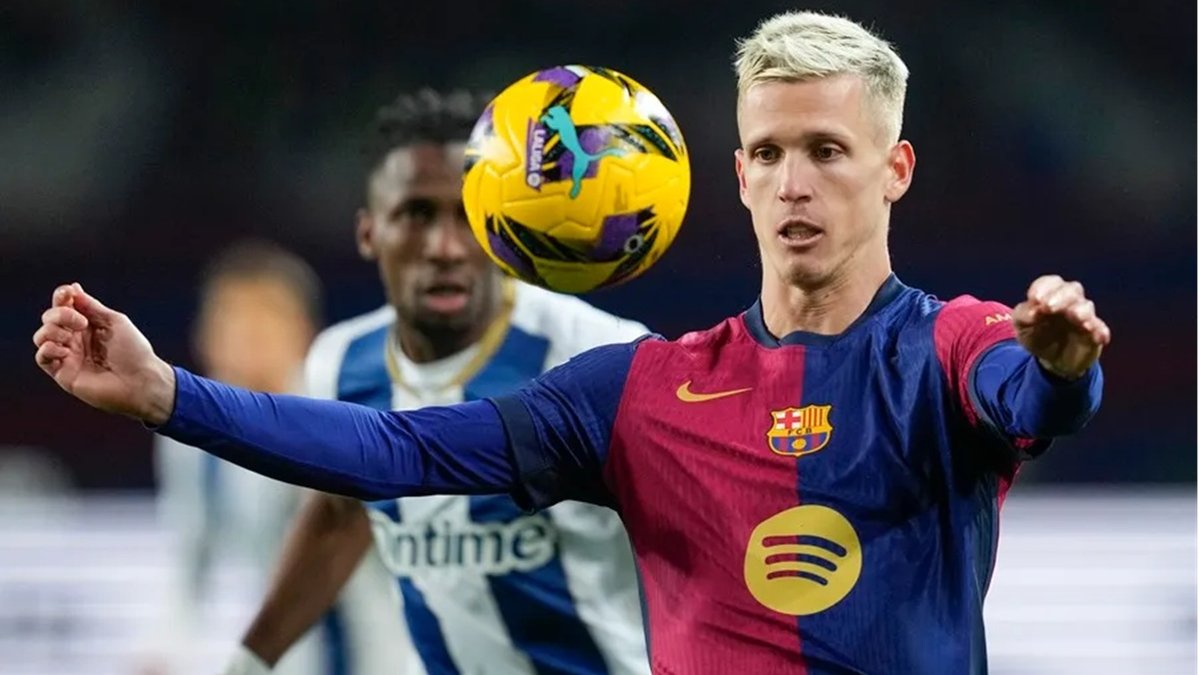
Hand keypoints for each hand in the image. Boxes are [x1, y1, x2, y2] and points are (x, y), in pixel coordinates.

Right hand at [33, 283, 175, 423]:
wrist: (141, 381)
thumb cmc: (134, 351)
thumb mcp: (114, 322)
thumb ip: (92, 306)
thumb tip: (73, 288)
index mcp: (88, 325)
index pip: (65, 306)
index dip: (61, 296)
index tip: (67, 293)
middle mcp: (75, 339)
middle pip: (50, 318)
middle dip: (60, 314)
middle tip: (81, 322)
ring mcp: (68, 356)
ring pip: (42, 336)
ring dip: (51, 330)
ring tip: (70, 337)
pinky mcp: (63, 374)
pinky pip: (42, 358)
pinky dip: (47, 349)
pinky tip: (64, 350)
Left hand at [1013, 275, 1110, 379]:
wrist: (1052, 360)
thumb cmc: (1036, 336)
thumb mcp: (1022, 327)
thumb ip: (1023, 315)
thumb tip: (1032, 312)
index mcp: (1050, 295)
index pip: (1050, 282)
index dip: (1043, 287)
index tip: (1034, 299)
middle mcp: (1069, 301)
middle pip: (1071, 289)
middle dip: (1061, 296)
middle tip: (1048, 307)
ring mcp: (1084, 317)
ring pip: (1086, 306)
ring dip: (1081, 310)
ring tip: (1076, 317)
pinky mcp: (1095, 333)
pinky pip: (1101, 330)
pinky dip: (1100, 332)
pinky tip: (1098, 337)